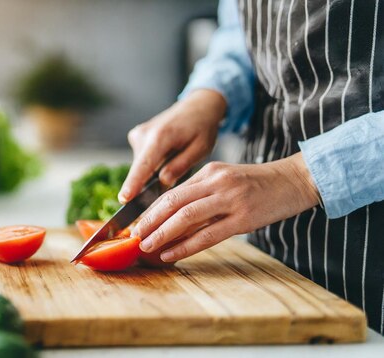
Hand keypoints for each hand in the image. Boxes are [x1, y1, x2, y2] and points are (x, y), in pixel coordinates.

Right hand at [118, 89, 226, 202]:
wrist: (197, 106)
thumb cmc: (202, 127)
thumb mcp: (200, 149)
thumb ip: (181, 166)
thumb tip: (162, 181)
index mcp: (160, 137)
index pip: (143, 165)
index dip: (133, 184)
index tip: (124, 199)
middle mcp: (144, 134)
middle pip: (141, 170)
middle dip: (152, 181)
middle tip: (175, 175)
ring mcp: (138, 134)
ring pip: (142, 166)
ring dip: (155, 170)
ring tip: (176, 156)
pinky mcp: (136, 136)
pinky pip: (142, 159)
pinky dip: (153, 163)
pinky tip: (168, 153)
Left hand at [133, 153, 320, 261]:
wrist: (296, 180)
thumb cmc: (259, 184)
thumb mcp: (227, 180)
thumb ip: (202, 193)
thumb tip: (174, 218)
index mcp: (209, 172)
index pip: (172, 192)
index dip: (151, 210)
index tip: (136, 224)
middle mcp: (216, 182)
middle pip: (173, 202)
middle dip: (150, 221)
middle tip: (134, 237)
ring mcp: (230, 199)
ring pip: (186, 217)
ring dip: (162, 233)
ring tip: (146, 246)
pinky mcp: (244, 218)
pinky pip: (208, 235)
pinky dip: (186, 245)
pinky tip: (171, 254)